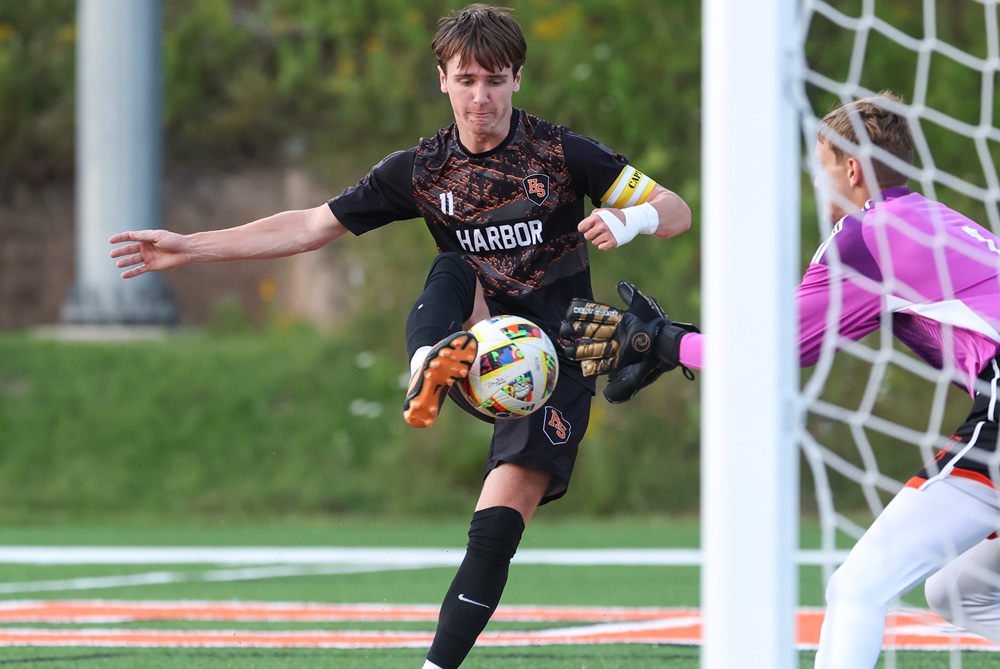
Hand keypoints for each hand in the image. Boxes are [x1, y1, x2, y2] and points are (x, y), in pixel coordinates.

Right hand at [109, 230, 190, 278]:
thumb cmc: (173, 240)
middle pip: (129, 249)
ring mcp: (148, 257)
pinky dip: (131, 273)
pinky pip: (139, 270)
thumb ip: (143, 236)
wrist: (185, 251)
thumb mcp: (157, 236)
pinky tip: (123, 275)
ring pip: (133, 260)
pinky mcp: (152, 266)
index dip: (120, 238)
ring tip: (118, 264)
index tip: (110, 241)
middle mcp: (145, 247)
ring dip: (125, 262)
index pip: (129, 237)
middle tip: (111, 254)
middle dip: (120, 252)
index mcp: (146, 238)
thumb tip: (129, 235)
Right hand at [560, 280, 698, 401]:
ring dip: (580, 350)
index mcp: (619, 320)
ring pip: (595, 349)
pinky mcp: (623, 361)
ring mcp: (618, 349)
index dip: (583, 312)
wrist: (667, 343)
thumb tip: (620, 284)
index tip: (570, 310)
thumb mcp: (643, 304)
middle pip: (592, 332)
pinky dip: (595, 367)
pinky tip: (583, 368)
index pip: (597, 314)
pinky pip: (606, 365)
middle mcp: (615, 335)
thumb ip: (630, 295)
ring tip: (566, 350)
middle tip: (562, 330)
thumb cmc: (655, 322)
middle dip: (577, 331)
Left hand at [577, 209, 623, 250]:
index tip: (591, 227)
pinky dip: (604, 244)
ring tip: (607, 233)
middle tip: (600, 230)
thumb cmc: (614, 216)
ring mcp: (607, 235)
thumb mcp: (602, 212)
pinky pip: (601, 247)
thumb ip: (590, 218)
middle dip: (592, 234)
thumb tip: (582, 228)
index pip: (581, 228)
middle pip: (587, 236)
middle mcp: (601, 226)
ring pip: (594, 242)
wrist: (631, 220)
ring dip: (599, 239)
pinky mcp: (613, 243)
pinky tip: (610, 238)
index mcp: (596, 218)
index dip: (585, 228)